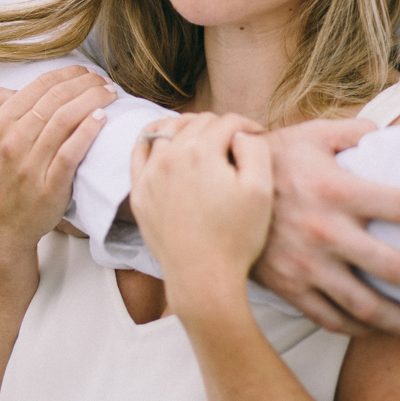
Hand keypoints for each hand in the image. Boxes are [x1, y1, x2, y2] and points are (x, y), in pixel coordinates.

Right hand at [0, 66, 116, 256]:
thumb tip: (16, 88)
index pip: (38, 87)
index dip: (66, 74)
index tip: (85, 72)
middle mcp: (12, 142)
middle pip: (56, 100)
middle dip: (85, 83)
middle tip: (104, 81)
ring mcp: (30, 165)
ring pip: (64, 121)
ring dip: (92, 100)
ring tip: (110, 94)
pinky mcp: (49, 187)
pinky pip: (70, 153)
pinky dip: (87, 132)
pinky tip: (102, 118)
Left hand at [130, 113, 270, 314]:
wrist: (203, 278)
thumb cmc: (236, 236)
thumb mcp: (260, 189)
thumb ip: (255, 147)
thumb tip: (240, 133)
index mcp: (200, 151)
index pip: (228, 122)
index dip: (248, 127)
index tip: (257, 137)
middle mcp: (169, 155)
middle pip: (199, 122)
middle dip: (221, 127)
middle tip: (236, 143)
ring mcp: (150, 173)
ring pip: (168, 129)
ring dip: (189, 128)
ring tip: (205, 140)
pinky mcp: (139, 191)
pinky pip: (140, 150)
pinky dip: (153, 138)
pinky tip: (166, 142)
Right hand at [252, 120, 399, 336]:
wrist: (207, 194)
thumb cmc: (267, 159)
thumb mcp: (308, 135)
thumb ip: (352, 133)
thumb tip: (387, 132)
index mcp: (338, 190)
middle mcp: (328, 232)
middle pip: (398, 269)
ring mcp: (308, 267)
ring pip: (370, 307)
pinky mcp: (290, 289)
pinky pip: (335, 319)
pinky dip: (365, 330)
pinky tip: (387, 332)